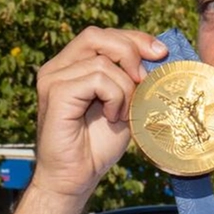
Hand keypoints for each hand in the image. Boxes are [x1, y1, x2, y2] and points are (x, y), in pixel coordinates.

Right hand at [30, 28, 166, 201]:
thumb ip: (130, 78)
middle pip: (97, 36)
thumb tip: (158, 55)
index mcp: (70, 66)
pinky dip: (114, 96)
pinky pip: (97, 78)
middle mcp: (57, 67)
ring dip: (125, 87)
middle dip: (130, 51)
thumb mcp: (122, 103)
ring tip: (122, 113)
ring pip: (103, 61)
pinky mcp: (56, 92)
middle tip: (145, 78)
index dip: (133, 38)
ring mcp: (53, 78)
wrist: (76, 177)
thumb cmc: (97, 145)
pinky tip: (112, 116)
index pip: (102, 35)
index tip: (160, 53)